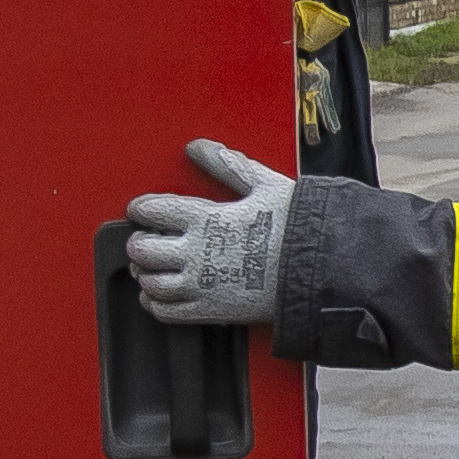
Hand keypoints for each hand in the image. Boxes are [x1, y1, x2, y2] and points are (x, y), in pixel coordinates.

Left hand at [126, 141, 295, 324]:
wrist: (320, 269)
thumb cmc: (297, 227)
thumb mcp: (264, 184)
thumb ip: (226, 164)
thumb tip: (198, 147)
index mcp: (205, 217)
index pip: (152, 211)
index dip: (140, 210)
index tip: (140, 210)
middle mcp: (195, 252)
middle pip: (143, 249)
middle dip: (138, 243)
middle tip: (143, 240)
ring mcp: (200, 284)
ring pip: (150, 282)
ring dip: (144, 274)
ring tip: (149, 268)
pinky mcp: (210, 310)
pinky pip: (167, 312)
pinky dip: (154, 304)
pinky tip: (157, 297)